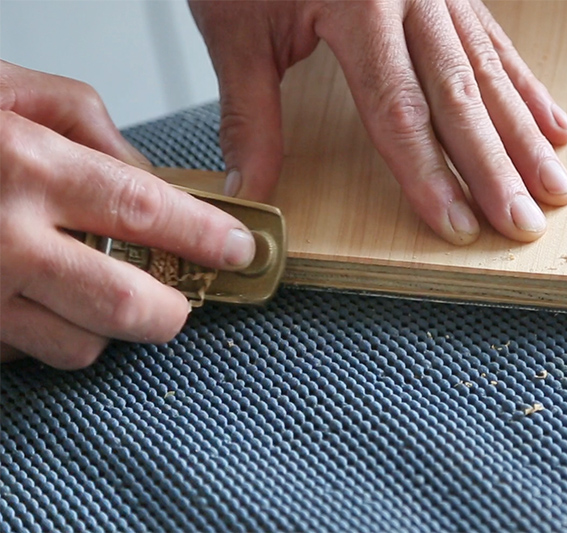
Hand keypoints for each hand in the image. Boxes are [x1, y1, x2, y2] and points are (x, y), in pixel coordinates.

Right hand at [0, 61, 255, 368]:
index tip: (241, 249)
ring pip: (81, 347)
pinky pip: (28, 354)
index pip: (146, 212)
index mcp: (25, 167)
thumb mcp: (10, 90)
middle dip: (172, 311)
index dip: (205, 236)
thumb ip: (90, 124)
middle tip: (182, 299)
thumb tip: (151, 174)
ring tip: (95, 290)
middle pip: (126, 304)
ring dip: (107, 328)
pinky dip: (49, 335)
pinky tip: (39, 298)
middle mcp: (2, 240)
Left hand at [190, 0, 566, 245]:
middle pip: (459, 98)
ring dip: (525, 136)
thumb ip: (250, 115)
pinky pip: (496, 44)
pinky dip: (525, 89)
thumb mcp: (236, 31)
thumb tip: (251, 192)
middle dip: (496, 168)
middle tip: (526, 224)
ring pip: (490, 73)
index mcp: (357, 8)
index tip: (456, 226)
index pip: (399, 110)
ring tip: (556, 185)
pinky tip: (554, 123)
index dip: (428, 174)